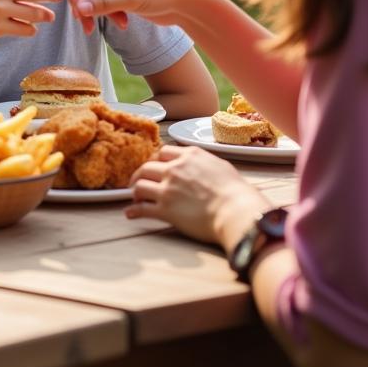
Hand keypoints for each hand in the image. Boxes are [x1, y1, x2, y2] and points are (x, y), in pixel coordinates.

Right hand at [65, 0, 188, 33]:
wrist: (187, 3)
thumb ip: (103, 3)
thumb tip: (79, 9)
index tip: (76, 4)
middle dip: (81, 2)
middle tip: (84, 21)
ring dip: (94, 11)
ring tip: (97, 28)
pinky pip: (101, 1)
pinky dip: (106, 14)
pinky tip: (122, 23)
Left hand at [125, 145, 266, 244]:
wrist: (237, 211)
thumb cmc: (237, 193)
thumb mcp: (221, 166)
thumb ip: (204, 162)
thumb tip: (201, 165)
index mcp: (189, 155)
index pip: (163, 152)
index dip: (155, 160)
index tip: (153, 167)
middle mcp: (175, 168)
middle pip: (147, 167)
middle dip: (140, 175)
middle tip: (138, 182)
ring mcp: (168, 188)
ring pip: (140, 185)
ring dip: (135, 191)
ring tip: (135, 197)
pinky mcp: (165, 209)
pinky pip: (142, 208)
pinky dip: (134, 211)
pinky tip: (130, 214)